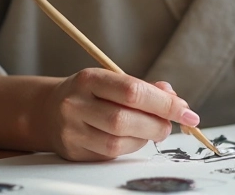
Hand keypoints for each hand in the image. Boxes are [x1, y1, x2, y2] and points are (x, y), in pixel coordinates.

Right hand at [40, 68, 199, 160]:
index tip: (187, 111)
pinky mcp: (74, 151)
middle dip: (157, 124)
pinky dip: (130, 147)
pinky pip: (110, 155)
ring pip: (118, 142)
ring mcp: (72, 130)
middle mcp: (76, 104)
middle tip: (172, 124)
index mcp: (89, 79)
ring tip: (154, 130)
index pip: (132, 91)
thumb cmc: (89, 94)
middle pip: (125, 120)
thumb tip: (176, 100)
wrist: (47, 110)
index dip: (164, 103)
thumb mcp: (111, 80)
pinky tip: (134, 138)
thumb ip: (144, 88)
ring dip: (145, 138)